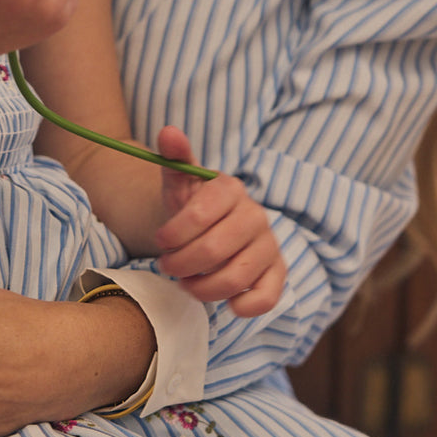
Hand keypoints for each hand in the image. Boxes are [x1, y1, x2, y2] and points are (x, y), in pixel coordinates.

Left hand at [155, 126, 285, 316]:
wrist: (207, 229)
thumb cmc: (190, 205)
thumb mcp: (177, 181)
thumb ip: (173, 157)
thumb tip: (169, 132)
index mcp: (230, 189)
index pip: (201, 214)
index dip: (174, 234)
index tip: (160, 241)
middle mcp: (255, 215)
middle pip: (214, 249)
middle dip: (182, 263)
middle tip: (167, 266)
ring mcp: (269, 245)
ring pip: (236, 276)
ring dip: (203, 288)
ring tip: (186, 284)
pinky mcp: (277, 273)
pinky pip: (267, 296)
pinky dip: (245, 305)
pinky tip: (226, 304)